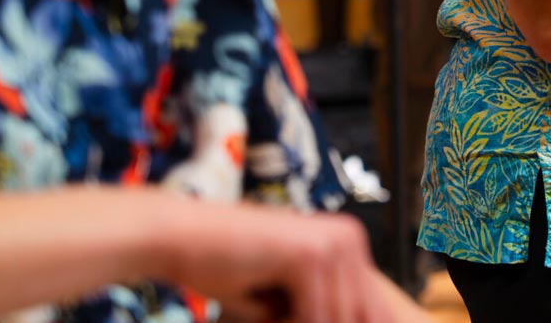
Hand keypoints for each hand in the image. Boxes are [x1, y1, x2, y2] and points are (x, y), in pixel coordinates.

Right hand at [154, 196, 425, 322]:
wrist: (179, 235)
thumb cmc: (223, 266)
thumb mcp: (283, 296)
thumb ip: (315, 312)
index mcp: (348, 242)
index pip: (371, 306)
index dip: (347, 321)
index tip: (298, 320)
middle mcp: (350, 238)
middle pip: (358, 313)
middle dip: (323, 322)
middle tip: (278, 316)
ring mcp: (332, 244)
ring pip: (338, 318)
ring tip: (267, 309)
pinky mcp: (308, 256)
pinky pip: (314, 317)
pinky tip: (262, 307)